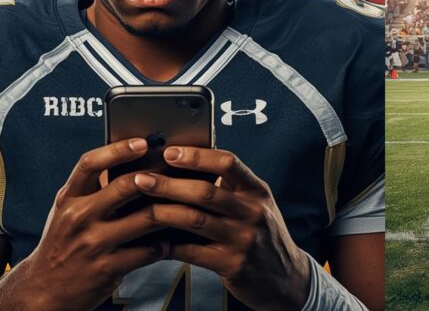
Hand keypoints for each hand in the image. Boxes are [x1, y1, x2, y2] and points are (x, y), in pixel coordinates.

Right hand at [0, 139, 166, 310]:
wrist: (43, 291)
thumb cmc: (63, 244)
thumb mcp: (68, 210)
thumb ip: (92, 187)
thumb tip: (130, 159)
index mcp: (68, 198)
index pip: (90, 164)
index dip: (118, 150)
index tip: (142, 142)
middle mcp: (78, 217)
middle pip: (126, 186)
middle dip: (156, 178)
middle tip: (177, 173)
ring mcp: (94, 244)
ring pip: (146, 218)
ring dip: (171, 211)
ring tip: (184, 204)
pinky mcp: (108, 268)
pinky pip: (149, 250)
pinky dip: (165, 243)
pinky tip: (171, 239)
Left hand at [134, 147, 310, 310]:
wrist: (286, 277)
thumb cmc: (262, 234)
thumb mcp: (257, 204)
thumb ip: (231, 187)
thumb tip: (186, 166)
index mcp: (257, 190)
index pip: (228, 163)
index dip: (197, 156)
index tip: (170, 152)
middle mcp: (253, 212)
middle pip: (206, 191)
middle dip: (169, 184)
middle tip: (141, 179)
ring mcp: (243, 240)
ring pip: (195, 220)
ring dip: (163, 212)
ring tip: (141, 207)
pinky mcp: (232, 265)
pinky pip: (192, 251)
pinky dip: (169, 244)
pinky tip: (153, 239)